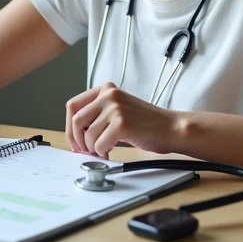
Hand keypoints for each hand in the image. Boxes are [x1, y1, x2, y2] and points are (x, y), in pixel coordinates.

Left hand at [65, 82, 180, 158]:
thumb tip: (75, 134)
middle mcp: (109, 95)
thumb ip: (98, 115)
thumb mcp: (118, 110)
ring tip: (104, 150)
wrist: (171, 128)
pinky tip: (111, 151)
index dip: (70, 126)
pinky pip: (99, 144)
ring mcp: (115, 108)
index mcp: (106, 89)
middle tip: (85, 151)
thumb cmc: (146, 123)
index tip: (75, 140)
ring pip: (88, 135)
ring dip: (93, 148)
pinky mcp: (121, 123)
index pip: (73, 106)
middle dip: (78, 140)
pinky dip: (103, 152)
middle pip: (76, 120)